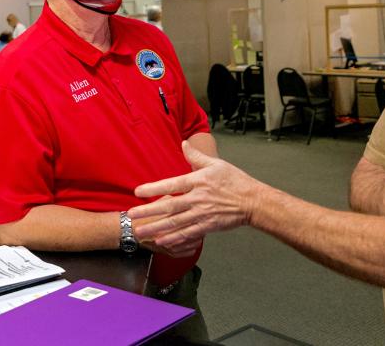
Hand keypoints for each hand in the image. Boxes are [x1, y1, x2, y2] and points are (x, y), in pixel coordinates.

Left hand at [130, 141, 258, 253]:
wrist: (253, 201)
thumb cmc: (235, 181)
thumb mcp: (216, 163)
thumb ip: (196, 156)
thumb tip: (184, 143)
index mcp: (198, 181)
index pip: (172, 184)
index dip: (154, 188)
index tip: (138, 191)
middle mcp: (198, 198)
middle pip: (170, 206)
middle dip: (149, 211)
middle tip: (132, 215)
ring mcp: (203, 213)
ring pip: (176, 222)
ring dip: (157, 228)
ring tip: (141, 232)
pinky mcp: (208, 226)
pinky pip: (188, 233)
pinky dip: (174, 238)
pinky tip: (162, 241)